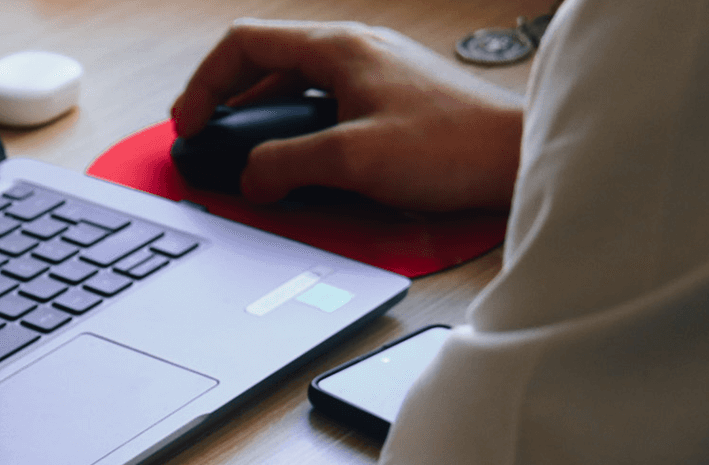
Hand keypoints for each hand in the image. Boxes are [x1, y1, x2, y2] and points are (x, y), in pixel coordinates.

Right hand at [172, 19, 523, 210]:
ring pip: (293, 86)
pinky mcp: (389, 103)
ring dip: (260, 118)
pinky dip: (294, 130)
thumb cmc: (455, 146)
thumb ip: (287, 165)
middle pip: (265, 63)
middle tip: (205, 136)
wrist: (518, 159)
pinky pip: (322, 106)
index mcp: (339, 48)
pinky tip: (295, 162)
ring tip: (242, 153)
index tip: (190, 122)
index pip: (245, 43)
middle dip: (226, 100)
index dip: (205, 84)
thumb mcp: (352, 158)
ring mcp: (373, 75)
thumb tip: (251, 177)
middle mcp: (355, 52)